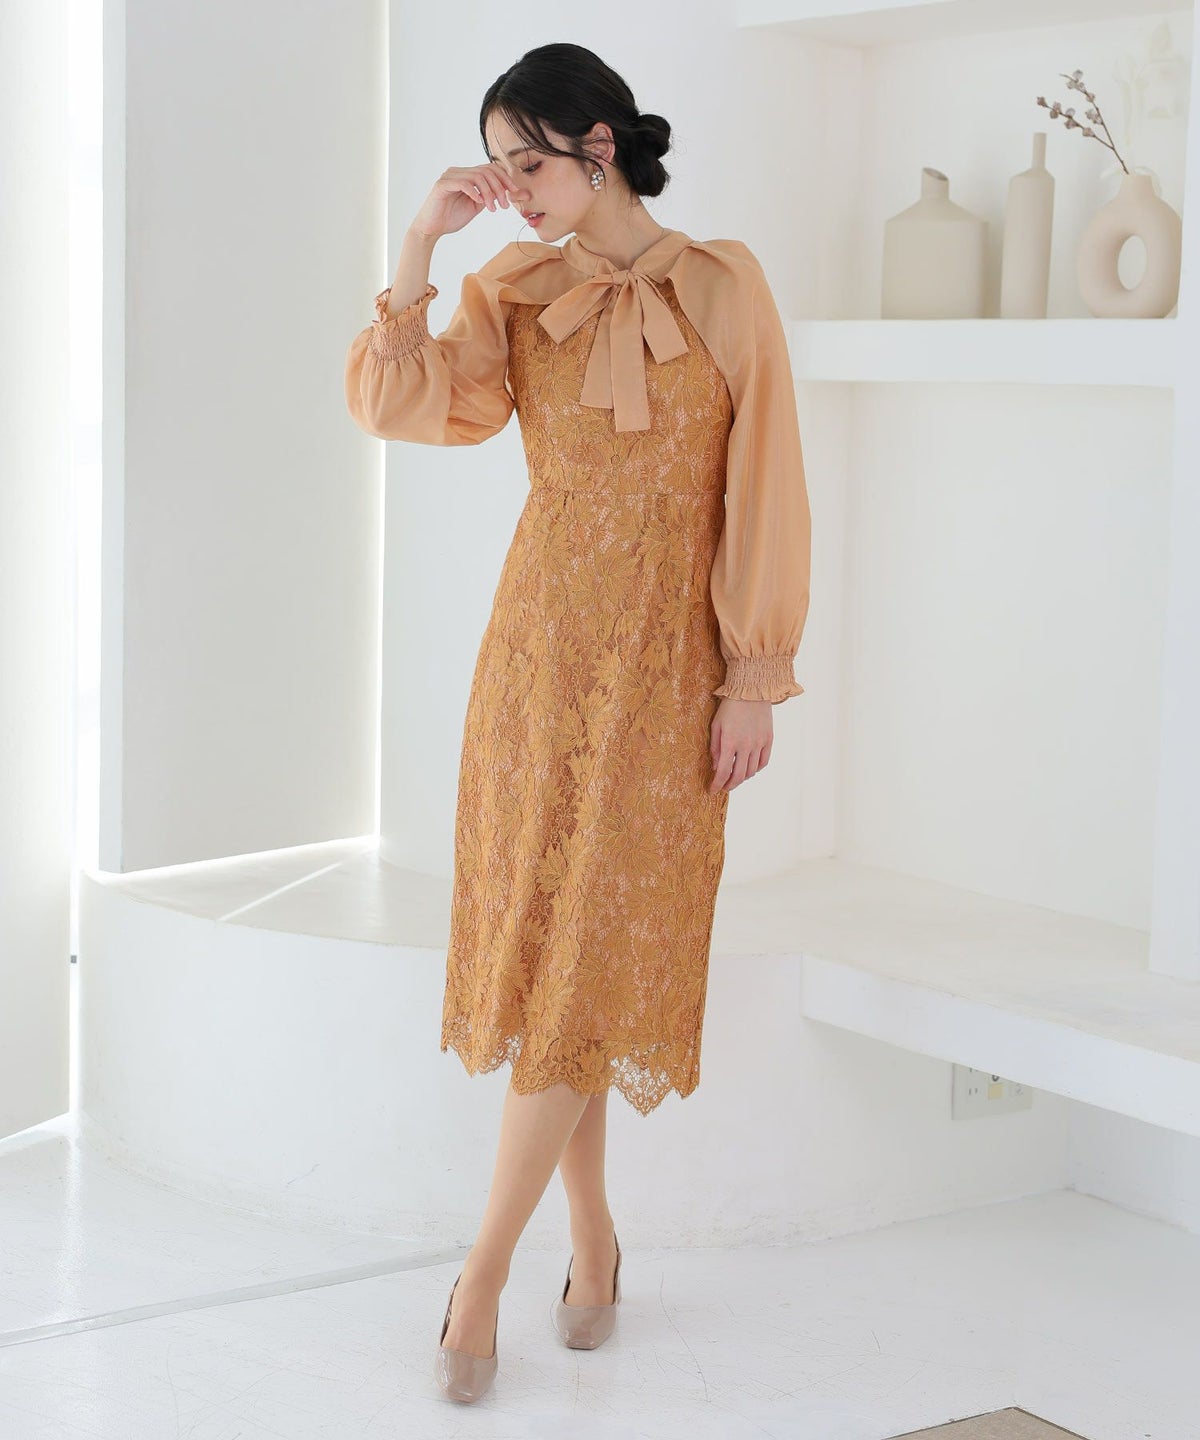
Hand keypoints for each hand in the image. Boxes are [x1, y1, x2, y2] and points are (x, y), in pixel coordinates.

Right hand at [410, 163, 526, 239]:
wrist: (432, 229)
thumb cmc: (451, 218)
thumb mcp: (476, 207)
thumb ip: (488, 197)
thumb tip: (506, 193)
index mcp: (467, 175)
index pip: (490, 168)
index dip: (505, 178)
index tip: (515, 193)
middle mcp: (458, 172)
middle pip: (486, 171)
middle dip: (500, 188)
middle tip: (504, 206)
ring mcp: (450, 176)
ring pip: (477, 176)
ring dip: (489, 193)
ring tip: (493, 209)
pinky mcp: (442, 184)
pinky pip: (464, 183)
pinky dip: (475, 193)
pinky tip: (480, 203)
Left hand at [708, 697, 772, 793]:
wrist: (751, 691)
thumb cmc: (729, 707)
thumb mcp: (716, 725)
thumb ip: (715, 748)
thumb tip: (716, 767)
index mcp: (730, 742)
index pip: (723, 771)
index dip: (717, 784)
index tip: (713, 790)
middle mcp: (746, 745)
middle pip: (739, 776)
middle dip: (730, 785)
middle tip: (724, 786)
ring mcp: (759, 743)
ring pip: (752, 771)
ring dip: (742, 778)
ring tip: (735, 777)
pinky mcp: (768, 740)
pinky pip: (764, 761)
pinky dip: (756, 769)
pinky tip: (749, 768)